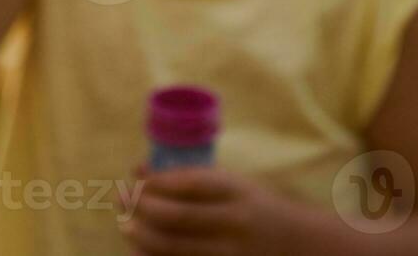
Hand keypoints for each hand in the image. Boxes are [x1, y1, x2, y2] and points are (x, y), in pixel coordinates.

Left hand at [119, 165, 301, 255]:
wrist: (296, 244)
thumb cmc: (252, 207)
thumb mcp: (231, 184)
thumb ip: (190, 179)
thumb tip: (138, 170)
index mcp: (237, 192)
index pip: (190, 184)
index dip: (156, 182)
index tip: (135, 178)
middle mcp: (233, 224)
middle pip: (176, 218)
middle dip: (141, 207)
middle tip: (122, 198)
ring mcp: (228, 254)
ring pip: (171, 248)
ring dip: (140, 236)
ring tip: (126, 224)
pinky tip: (140, 250)